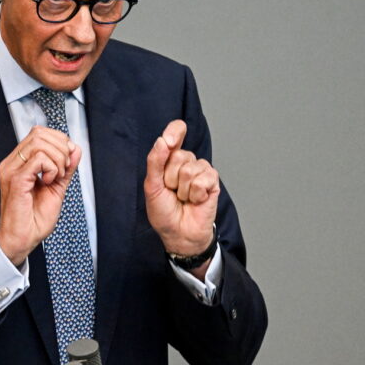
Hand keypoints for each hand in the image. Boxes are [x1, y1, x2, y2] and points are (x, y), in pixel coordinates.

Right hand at [0, 126, 81, 266]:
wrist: (22, 239)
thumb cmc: (34, 218)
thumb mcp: (57, 187)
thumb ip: (66, 167)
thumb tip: (75, 149)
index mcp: (19, 162)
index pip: (39, 132)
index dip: (58, 140)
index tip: (66, 160)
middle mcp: (13, 163)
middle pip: (39, 133)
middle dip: (60, 148)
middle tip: (62, 169)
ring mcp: (12, 170)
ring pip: (39, 142)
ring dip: (57, 159)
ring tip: (55, 177)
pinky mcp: (16, 180)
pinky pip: (39, 159)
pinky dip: (51, 168)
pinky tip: (48, 182)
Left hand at [144, 120, 219, 274]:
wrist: (179, 233)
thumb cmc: (164, 212)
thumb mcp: (152, 186)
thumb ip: (155, 162)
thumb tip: (162, 140)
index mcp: (170, 159)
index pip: (175, 134)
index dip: (175, 131)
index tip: (171, 139)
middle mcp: (187, 162)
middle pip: (179, 155)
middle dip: (170, 178)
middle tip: (172, 192)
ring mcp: (201, 171)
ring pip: (190, 169)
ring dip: (183, 189)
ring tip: (183, 198)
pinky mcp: (212, 182)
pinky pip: (203, 179)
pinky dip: (195, 194)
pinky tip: (195, 201)